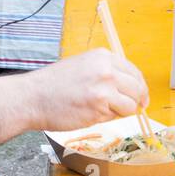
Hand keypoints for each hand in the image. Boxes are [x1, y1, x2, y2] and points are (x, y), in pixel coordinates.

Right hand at [26, 48, 148, 131]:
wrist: (32, 97)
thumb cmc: (53, 85)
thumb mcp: (82, 66)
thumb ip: (105, 72)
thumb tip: (128, 87)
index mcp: (103, 57)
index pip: (134, 72)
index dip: (140, 87)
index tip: (141, 97)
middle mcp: (106, 70)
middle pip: (137, 89)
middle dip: (136, 101)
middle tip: (131, 109)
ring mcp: (104, 89)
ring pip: (130, 105)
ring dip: (121, 112)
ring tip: (101, 110)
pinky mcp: (99, 108)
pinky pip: (115, 117)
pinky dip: (107, 118)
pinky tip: (89, 113)